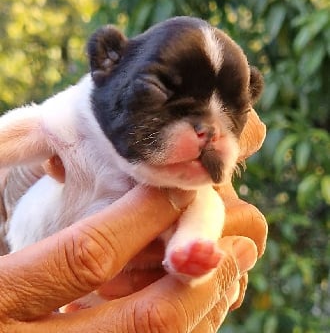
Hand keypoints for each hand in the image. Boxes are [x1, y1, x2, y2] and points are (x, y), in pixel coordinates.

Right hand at [0, 185, 260, 332]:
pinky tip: (202, 305)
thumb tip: (60, 164)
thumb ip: (14, 186)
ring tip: (232, 271)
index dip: (142, 217)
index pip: (87, 255)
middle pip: (140, 321)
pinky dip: (183, 332)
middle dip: (197, 278)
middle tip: (237, 245)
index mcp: (2, 300)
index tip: (178, 188)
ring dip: (202, 309)